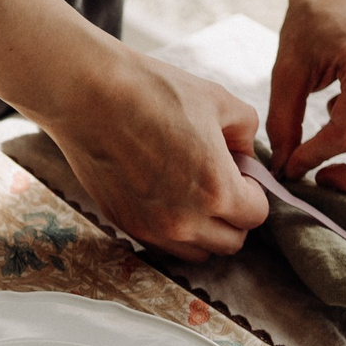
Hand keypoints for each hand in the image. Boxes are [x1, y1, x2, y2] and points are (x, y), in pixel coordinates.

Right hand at [44, 49, 270, 261]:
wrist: (88, 96)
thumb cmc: (153, 92)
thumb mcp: (218, 100)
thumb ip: (245, 134)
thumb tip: (243, 157)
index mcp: (216, 190)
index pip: (256, 216)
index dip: (254, 192)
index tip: (239, 173)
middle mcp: (185, 220)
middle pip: (232, 242)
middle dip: (234, 215)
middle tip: (220, 184)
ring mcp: (152, 228)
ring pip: (198, 253)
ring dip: (205, 230)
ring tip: (191, 194)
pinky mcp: (126, 225)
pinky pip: (163, 246)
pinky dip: (174, 231)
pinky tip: (165, 197)